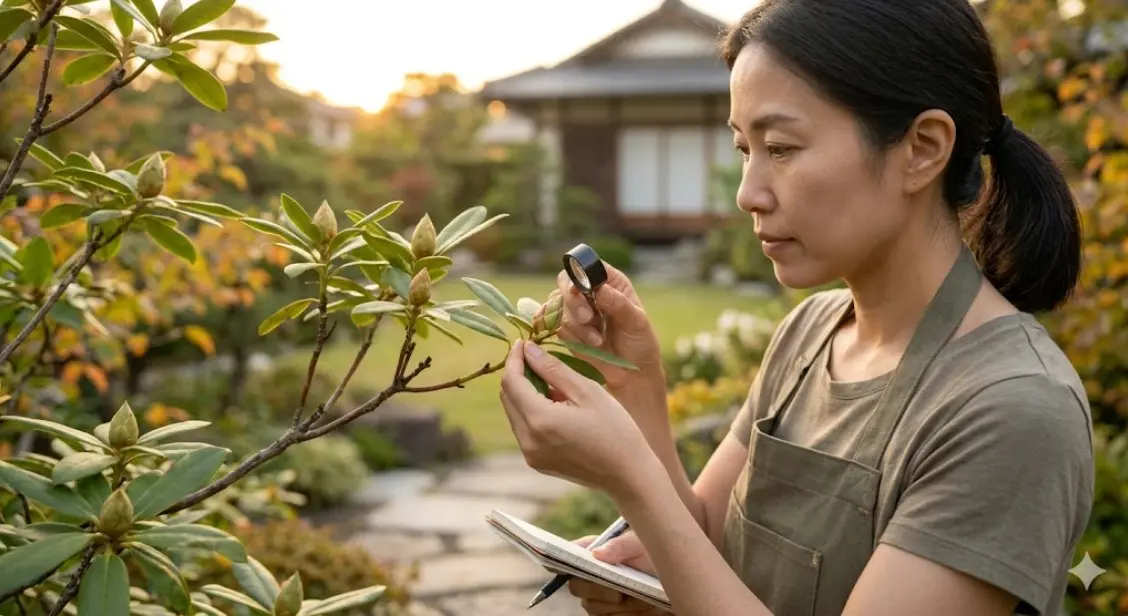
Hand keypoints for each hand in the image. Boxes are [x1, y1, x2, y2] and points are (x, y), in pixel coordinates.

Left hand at [498, 339, 656, 493]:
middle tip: (537, 357)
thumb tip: (528, 349)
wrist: (628, 473)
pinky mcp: (537, 462)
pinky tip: (556, 405)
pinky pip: (524, 429)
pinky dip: (532, 411)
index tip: (523, 343)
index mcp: (540, 420)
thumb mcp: (587, 391)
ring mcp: (530, 455)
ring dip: (525, 393)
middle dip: (518, 374)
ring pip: (514, 413)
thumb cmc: (615, 428)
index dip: (514, 359)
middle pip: (508, 397)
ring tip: (553, 382)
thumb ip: (553, 369)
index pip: (512, 382)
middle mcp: (528, 440)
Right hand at [549, 264, 663, 392]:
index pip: (589, 266)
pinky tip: (587, 345)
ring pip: (559, 305)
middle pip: (567, 282)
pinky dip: (570, 335)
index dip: (581, 272)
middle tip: (588, 318)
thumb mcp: (637, 323)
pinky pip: (556, 326)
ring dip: (576, 325)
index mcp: (611, 283)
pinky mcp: (567, 330)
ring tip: (598, 341)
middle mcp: (591, 293)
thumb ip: (619, 304)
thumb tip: (600, 289)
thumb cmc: (640, 344)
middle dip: (573, 300)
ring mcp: (577, 311)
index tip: (582, 289)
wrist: (631, 375)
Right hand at [569, 533, 669, 613]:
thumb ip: (621, 546)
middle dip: (598, 591)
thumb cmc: (657, 554)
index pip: (568, 555)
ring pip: (595, 609)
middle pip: (577, 587)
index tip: (561, 565)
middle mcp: (593, 576)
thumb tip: (596, 555)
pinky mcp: (615, 614)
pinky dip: (632, 615)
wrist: (679, 579)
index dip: (560, 560)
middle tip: (619, 593)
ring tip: (644, 597)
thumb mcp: (643, 544)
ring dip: (622, 606)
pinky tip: (649, 607)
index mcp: (595, 553)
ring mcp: (602, 598)